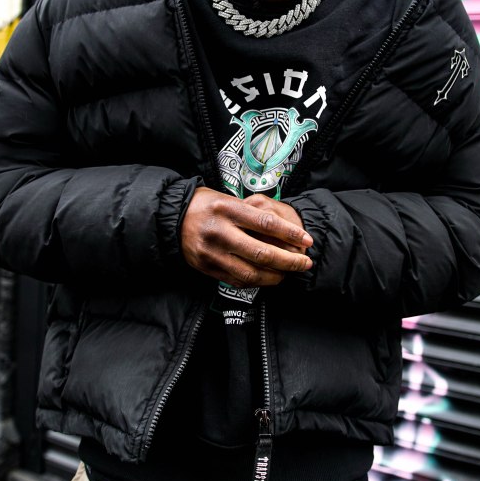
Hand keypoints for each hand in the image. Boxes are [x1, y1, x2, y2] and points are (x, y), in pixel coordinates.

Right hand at [181, 187, 312, 287]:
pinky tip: (267, 278)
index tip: (307, 240)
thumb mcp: (228, 199)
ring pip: (251, 272)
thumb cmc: (205, 205)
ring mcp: (212, 252)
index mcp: (227, 209)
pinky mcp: (207, 267)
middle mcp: (219, 231)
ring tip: (288, 274)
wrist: (172, 217)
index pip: (266, 223)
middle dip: (289, 261)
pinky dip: (256, 282)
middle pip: (261, 252)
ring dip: (275, 276)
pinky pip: (237, 280)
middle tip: (304, 263)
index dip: (290, 233)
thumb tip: (287, 232)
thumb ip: (252, 213)